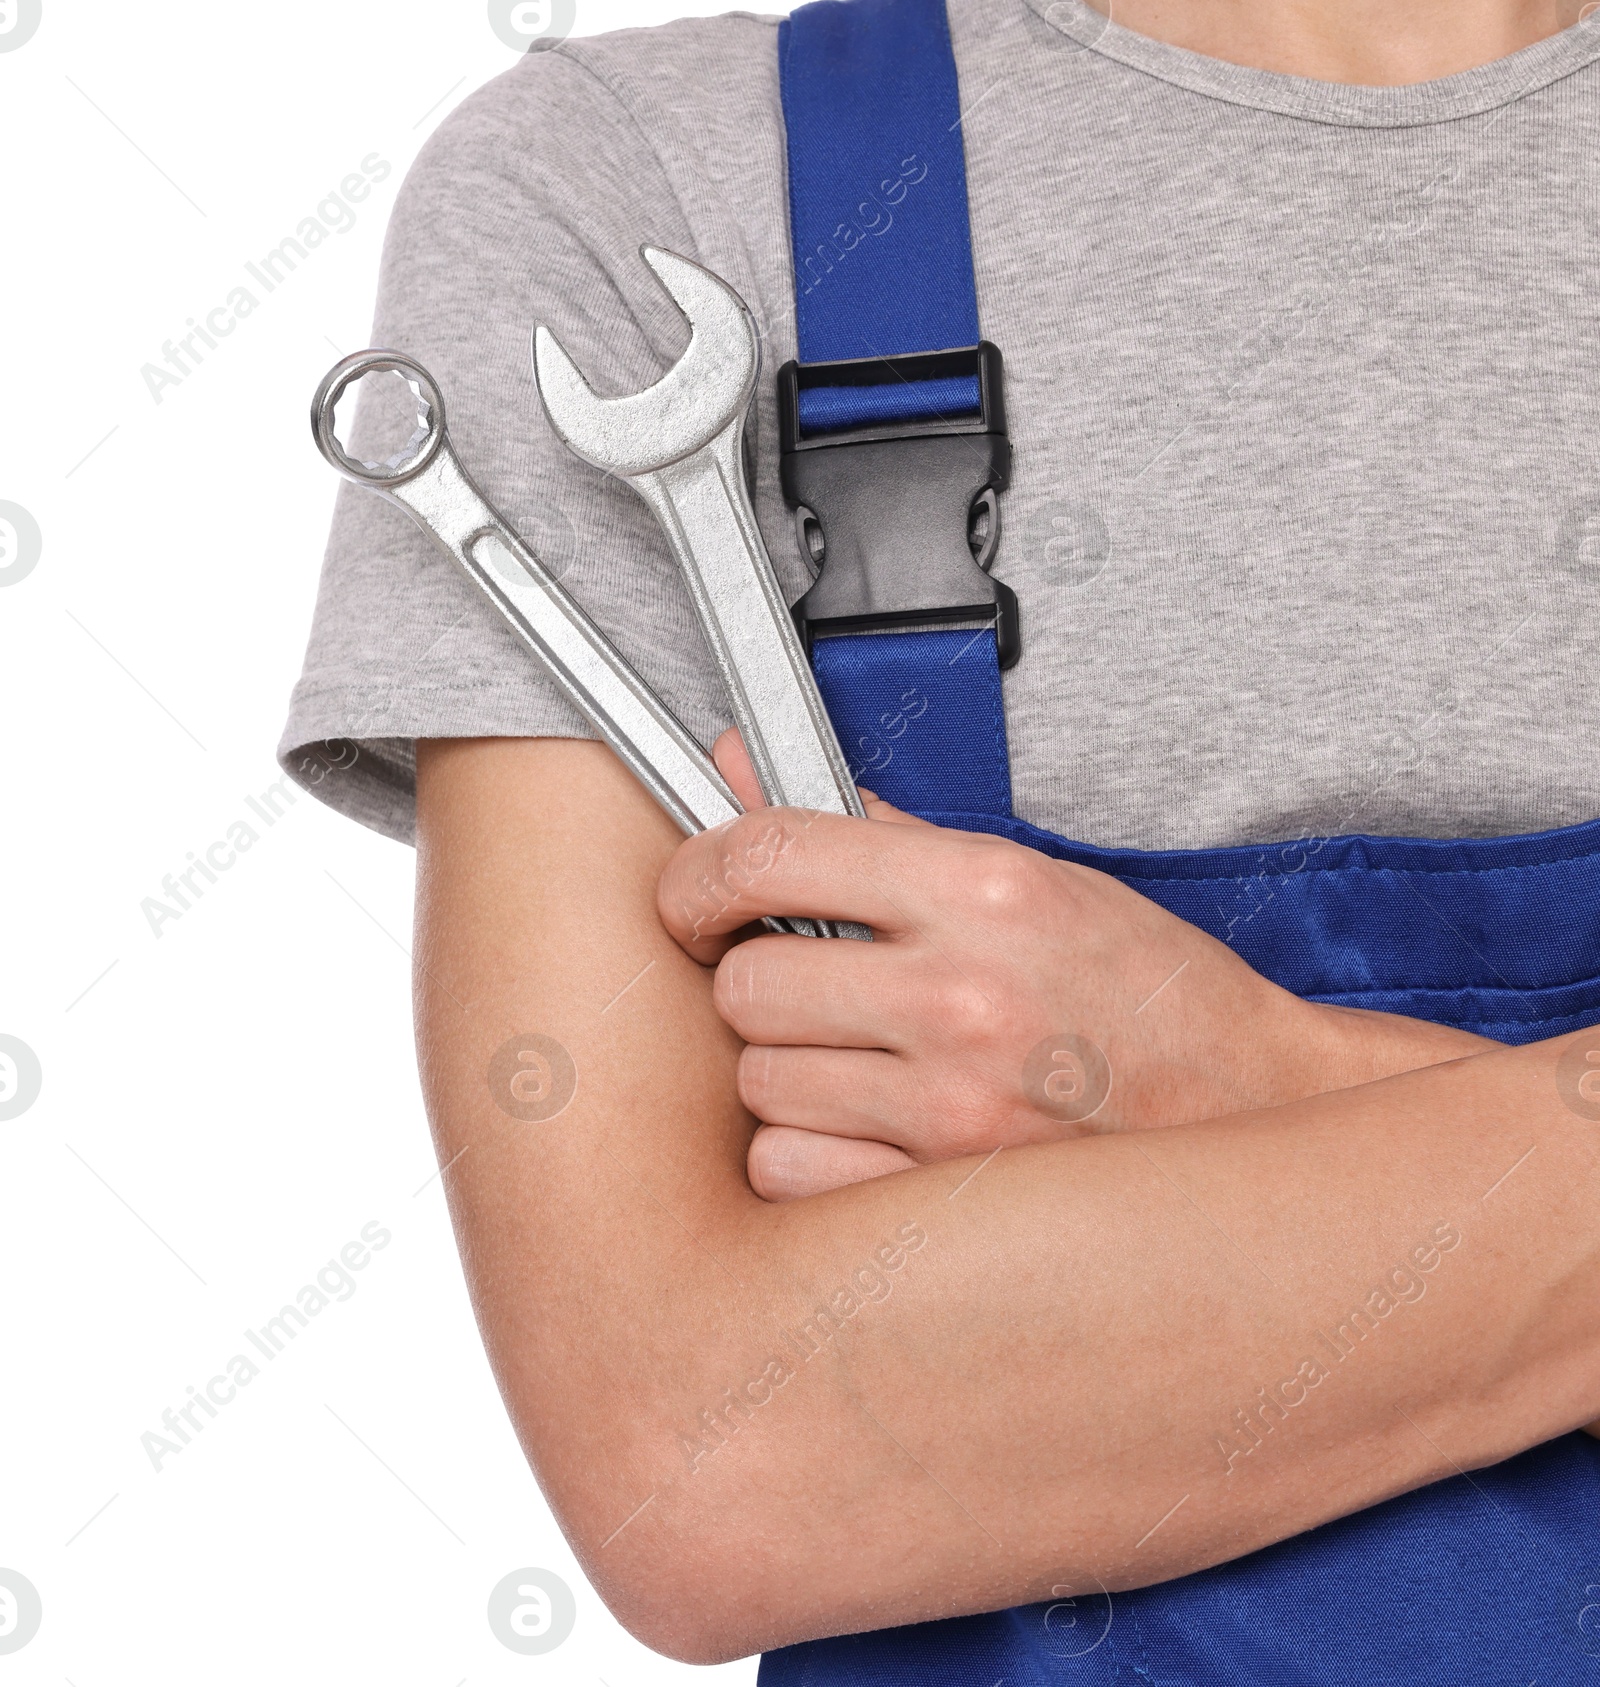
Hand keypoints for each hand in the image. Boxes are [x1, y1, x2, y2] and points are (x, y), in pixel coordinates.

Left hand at [662, 734, 1495, 1200]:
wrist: (1257, 1115)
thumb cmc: (1146, 997)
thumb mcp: (1027, 880)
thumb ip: (874, 830)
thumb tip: (741, 768)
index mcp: (984, 890)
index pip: (769, 853)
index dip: (698, 873)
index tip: (694, 893)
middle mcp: (965, 997)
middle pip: (744, 984)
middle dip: (753, 982)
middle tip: (800, 985)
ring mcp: (954, 1111)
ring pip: (759, 1086)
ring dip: (785, 1074)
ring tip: (855, 1065)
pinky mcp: (947, 1202)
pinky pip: (792, 1176)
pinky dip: (808, 1158)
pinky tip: (866, 1135)